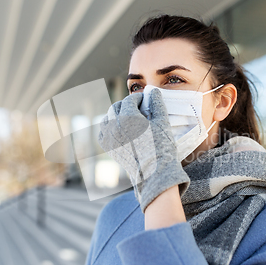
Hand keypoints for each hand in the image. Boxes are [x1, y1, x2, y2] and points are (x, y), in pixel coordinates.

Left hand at [98, 88, 189, 211]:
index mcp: (128, 117)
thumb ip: (157, 104)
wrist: (154, 173)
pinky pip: (103, 132)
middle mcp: (115, 125)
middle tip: (137, 106)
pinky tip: (118, 128)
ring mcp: (110, 137)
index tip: (145, 99)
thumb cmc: (161, 147)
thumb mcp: (162, 123)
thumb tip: (153, 91)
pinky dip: (109, 127)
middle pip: (117, 107)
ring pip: (108, 118)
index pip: (130, 100)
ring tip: (127, 117)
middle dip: (126, 104)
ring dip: (116, 114)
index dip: (138, 98)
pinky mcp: (109, 148)